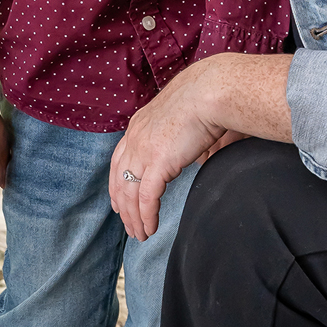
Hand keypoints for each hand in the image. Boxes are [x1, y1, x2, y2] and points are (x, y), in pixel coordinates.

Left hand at [109, 53, 291, 241]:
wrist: (210, 91)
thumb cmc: (206, 100)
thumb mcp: (183, 119)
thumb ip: (180, 139)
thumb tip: (194, 154)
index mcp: (138, 126)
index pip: (118, 160)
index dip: (116, 183)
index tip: (118, 201)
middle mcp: (135, 138)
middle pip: (119, 180)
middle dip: (123, 206)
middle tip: (128, 225)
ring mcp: (143, 150)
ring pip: (130, 193)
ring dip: (134, 218)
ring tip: (140, 235)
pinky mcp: (157, 162)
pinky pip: (147, 198)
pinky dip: (147, 216)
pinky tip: (151, 228)